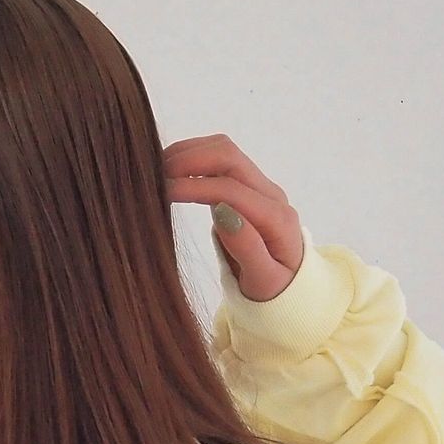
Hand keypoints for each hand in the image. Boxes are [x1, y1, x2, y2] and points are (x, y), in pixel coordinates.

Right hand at [163, 135, 303, 302]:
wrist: (290, 288)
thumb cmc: (276, 291)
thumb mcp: (264, 282)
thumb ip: (247, 248)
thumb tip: (224, 213)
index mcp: (276, 218)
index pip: (230, 188)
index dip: (193, 185)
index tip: (160, 192)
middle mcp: (270, 194)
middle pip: (228, 156)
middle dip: (189, 158)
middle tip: (153, 174)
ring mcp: (259, 187)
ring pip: (223, 152)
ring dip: (189, 154)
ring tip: (156, 170)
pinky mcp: (246, 187)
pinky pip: (220, 163)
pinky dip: (194, 160)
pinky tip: (171, 172)